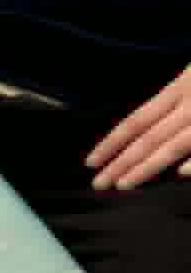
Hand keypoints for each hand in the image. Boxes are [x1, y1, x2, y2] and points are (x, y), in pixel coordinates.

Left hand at [86, 67, 190, 190]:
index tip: (91, 161)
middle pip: (149, 136)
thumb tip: (152, 133)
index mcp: (181, 88)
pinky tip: (181, 174)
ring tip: (124, 185)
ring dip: (147, 166)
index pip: (137, 119)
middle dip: (121, 161)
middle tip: (97, 183)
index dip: (112, 141)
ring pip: (174, 145)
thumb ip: (176, 101)